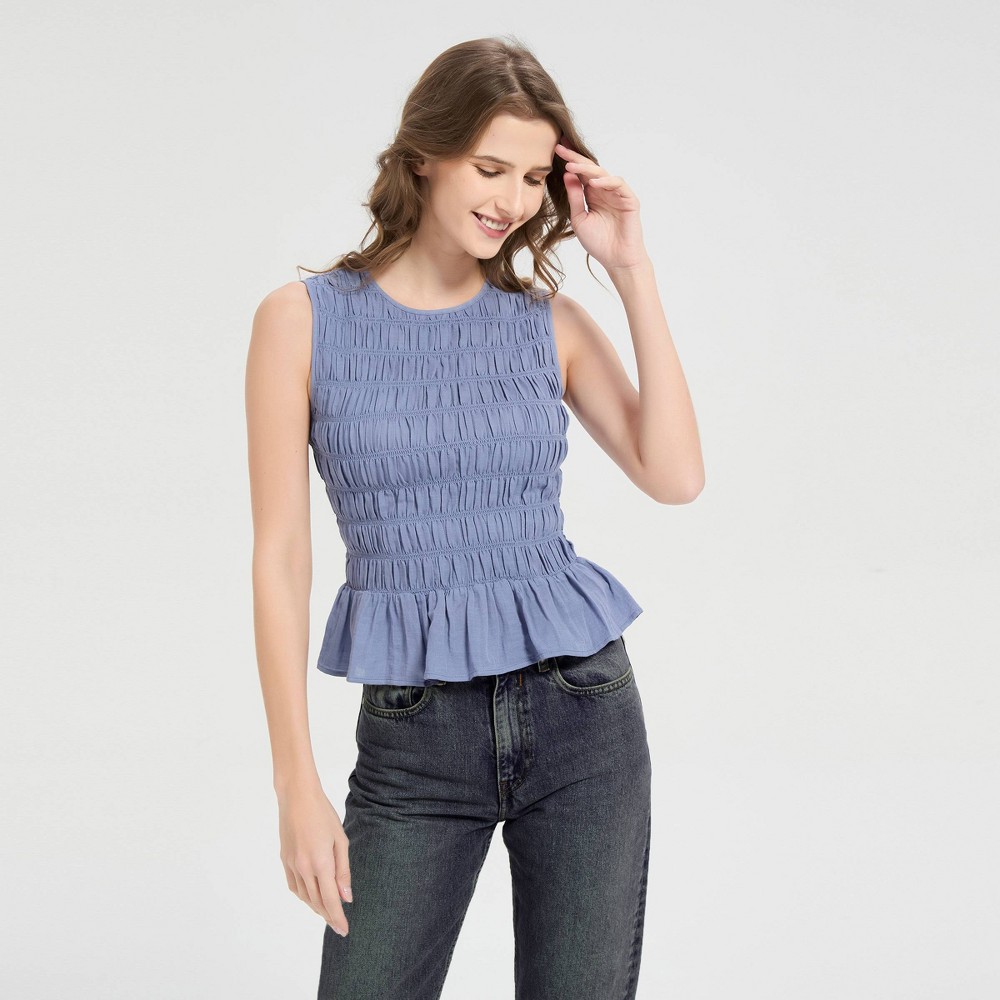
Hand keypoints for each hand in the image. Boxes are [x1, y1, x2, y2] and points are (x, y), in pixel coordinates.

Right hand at [277, 784, 352, 935]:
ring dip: (316, 907)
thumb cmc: (323, 814)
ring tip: (328, 913)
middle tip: (339, 926)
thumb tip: (346, 898)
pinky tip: (311, 897)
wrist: (297, 797)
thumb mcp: (341, 840)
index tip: (344, 930)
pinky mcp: (284, 860)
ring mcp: (291, 865)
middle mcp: (304, 868)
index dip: (337, 917)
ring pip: (304, 896)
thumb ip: (343, 871)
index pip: (330, 900)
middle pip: (317, 901)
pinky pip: (294, 886)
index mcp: (321, 863)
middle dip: (328, 915)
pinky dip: (303, 896)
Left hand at [555, 141, 648, 271]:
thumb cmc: (598, 243)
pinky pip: (618, 185)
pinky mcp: (629, 200)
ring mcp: (617, 194)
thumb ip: (574, 197)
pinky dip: (606, 182)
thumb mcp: (579, 219)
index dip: (569, 161)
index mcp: (592, 195)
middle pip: (590, 168)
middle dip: (575, 157)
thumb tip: (567, 175)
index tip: (555, 149)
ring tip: (571, 166)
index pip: (580, 173)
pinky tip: (593, 183)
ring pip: (603, 173)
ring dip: (587, 168)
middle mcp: (604, 191)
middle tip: (561, 147)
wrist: (616, 260)